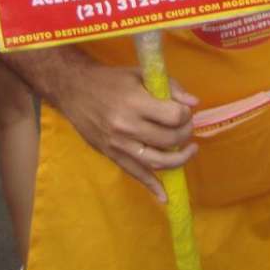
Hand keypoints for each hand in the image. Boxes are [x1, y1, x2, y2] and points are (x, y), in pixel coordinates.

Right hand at [57, 59, 197, 201]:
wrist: (75, 90)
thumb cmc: (111, 80)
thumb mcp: (141, 74)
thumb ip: (170, 86)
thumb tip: (194, 103)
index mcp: (135, 103)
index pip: (173, 116)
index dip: (185, 115)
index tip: (185, 110)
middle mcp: (127, 127)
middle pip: (169, 140)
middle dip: (185, 134)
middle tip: (188, 127)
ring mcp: (119, 145)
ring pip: (156, 161)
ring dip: (179, 160)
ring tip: (189, 151)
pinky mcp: (111, 155)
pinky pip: (135, 174)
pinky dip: (152, 186)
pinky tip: (165, 195)